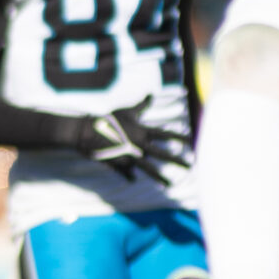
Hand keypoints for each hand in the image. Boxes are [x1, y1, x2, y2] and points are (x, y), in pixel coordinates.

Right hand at [77, 99, 192, 182]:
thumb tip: (151, 94)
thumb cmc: (108, 119)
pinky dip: (130, 176)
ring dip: (159, 177)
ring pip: (148, 169)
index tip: (192, 142)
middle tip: (190, 165)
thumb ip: (141, 105)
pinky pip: (128, 172)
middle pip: (162, 154)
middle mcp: (138, 145)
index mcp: (141, 131)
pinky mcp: (119, 164)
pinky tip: (134, 180)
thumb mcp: (126, 111)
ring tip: (169, 184)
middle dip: (177, 160)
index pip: (165, 134)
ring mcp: (129, 156)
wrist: (86, 131)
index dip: (179, 137)